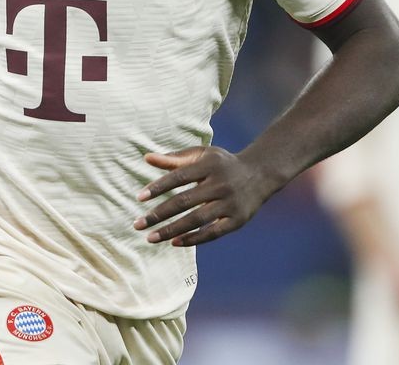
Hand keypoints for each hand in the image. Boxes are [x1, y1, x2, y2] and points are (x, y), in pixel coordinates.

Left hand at [133, 146, 275, 246]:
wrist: (260, 173)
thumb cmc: (222, 164)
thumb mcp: (202, 155)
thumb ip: (175, 158)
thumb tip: (146, 158)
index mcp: (210, 165)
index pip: (179, 177)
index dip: (159, 187)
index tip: (139, 198)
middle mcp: (221, 184)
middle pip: (185, 201)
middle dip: (159, 214)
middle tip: (138, 224)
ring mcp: (230, 204)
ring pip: (196, 220)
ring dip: (171, 230)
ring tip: (150, 238)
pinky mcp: (237, 220)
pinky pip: (212, 233)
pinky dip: (193, 239)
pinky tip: (174, 243)